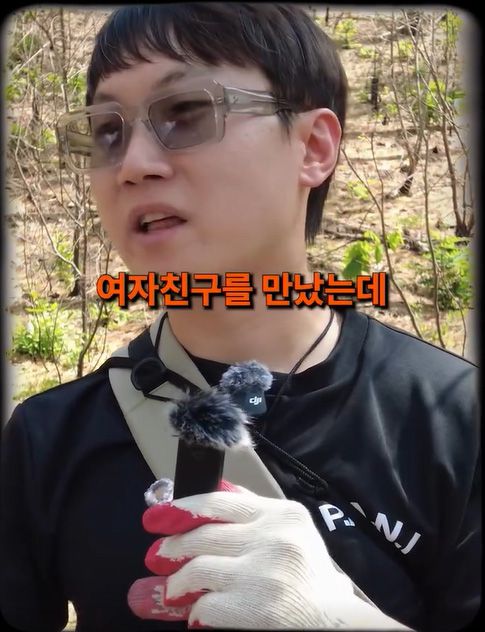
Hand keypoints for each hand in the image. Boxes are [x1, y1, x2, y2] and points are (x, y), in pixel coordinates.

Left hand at [128, 483, 409, 628]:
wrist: (338, 626)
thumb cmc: (315, 582)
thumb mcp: (295, 535)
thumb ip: (258, 513)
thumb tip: (216, 491)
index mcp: (283, 515)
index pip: (220, 501)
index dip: (183, 507)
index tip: (159, 513)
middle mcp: (272, 538)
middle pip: (204, 534)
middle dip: (172, 546)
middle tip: (155, 555)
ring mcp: (261, 573)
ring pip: (198, 568)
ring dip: (176, 582)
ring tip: (169, 590)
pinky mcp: (252, 608)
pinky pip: (206, 605)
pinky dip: (196, 612)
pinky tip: (196, 616)